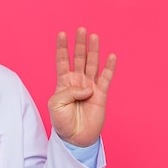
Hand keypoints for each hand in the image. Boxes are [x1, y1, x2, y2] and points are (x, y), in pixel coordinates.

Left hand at [49, 28, 116, 146]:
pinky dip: (109, 67)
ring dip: (93, 51)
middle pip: (79, 58)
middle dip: (79, 44)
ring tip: (94, 36)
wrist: (75, 138)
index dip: (62, 48)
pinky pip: (106, 78)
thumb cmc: (62, 121)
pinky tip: (111, 56)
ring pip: (92, 64)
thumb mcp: (56, 105)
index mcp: (63, 83)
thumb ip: (69, 92)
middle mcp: (77, 82)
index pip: (62, 61)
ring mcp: (90, 87)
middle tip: (81, 29)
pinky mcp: (101, 95)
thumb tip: (87, 88)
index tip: (62, 34)